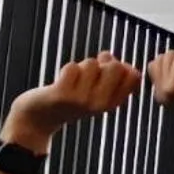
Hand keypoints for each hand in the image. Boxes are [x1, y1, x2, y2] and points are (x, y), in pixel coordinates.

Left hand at [3, 53, 141, 152]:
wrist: (39, 117)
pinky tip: (61, 81)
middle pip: (115, 66)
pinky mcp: (63, 95)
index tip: (107, 72)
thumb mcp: (97, 90)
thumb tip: (109, 55)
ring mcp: (82, 100)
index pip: (134, 76)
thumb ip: (110, 74)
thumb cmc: (71, 98)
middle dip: (102, 62)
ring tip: (73, 80)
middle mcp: (100, 104)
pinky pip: (72, 67)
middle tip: (89, 73)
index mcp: (113, 103)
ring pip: (91, 64)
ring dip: (81, 66)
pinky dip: (66, 69)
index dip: (123, 66)